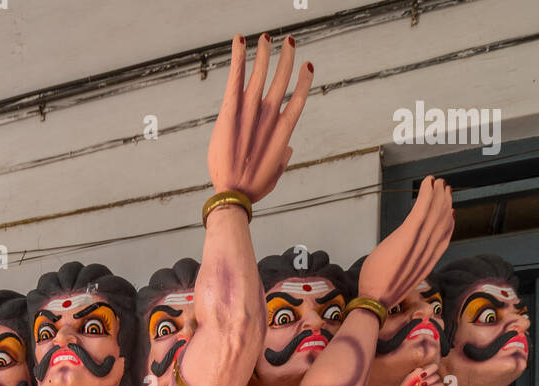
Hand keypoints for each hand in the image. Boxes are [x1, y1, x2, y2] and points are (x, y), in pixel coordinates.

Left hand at [207, 34, 312, 203]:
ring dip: (264, 53)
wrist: (233, 195)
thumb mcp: (273, 175)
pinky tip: (239, 41)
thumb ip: (282, 159)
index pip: (298, 100)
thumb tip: (289, 149)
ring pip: (260, 75)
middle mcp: (269, 119)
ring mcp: (250, 113)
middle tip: (289, 41)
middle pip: (280, 81)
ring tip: (266, 37)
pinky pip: (235, 79)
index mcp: (282, 133)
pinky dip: (238, 58)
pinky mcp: (230, 112)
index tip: (308, 65)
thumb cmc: (253, 189)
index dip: (304, 81)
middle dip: (286, 59)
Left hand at [358, 176, 452, 307]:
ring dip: (437, 195)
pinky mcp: (407, 237)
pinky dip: (426, 194)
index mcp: (427, 264)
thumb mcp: (400, 278)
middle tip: (444, 187)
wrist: (374, 301)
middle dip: (444, 202)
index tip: (450, 208)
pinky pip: (420, 211)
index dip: (449, 221)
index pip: (443, 238)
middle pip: (442, 222)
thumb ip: (409, 265)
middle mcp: (427, 253)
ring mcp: (419, 245)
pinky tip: (428, 182)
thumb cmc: (380, 291)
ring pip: (434, 214)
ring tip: (438, 182)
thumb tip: (407, 255)